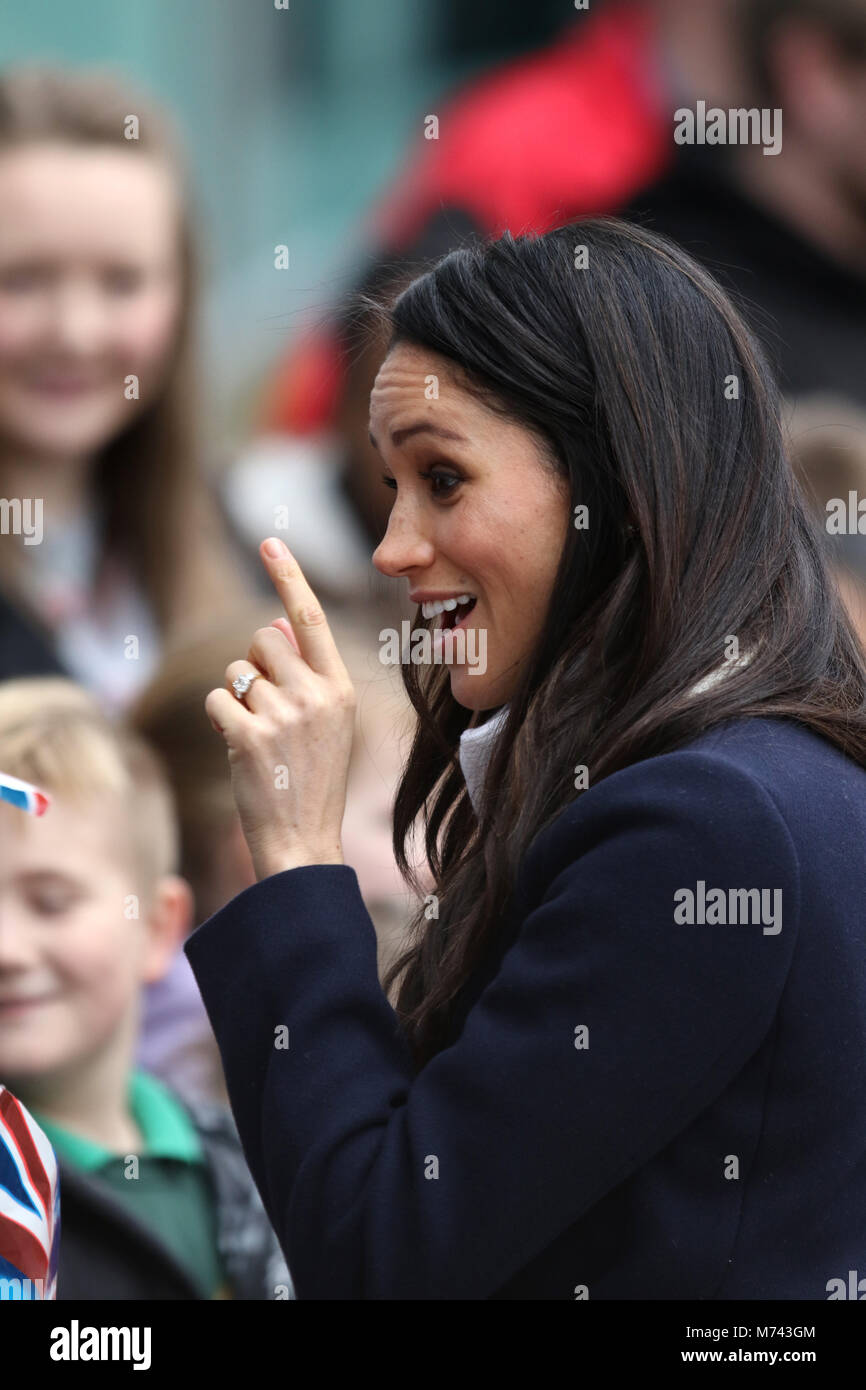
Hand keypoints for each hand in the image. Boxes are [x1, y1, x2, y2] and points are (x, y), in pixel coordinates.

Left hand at [205, 538, 356, 880]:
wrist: (304, 842)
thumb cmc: (311, 781)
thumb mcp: (325, 725)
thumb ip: (304, 675)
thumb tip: (270, 626)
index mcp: (342, 688)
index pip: (310, 618)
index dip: (288, 577)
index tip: (269, 542)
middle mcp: (318, 694)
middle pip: (261, 643)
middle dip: (252, 670)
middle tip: (267, 714)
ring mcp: (284, 714)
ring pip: (235, 673)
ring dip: (236, 701)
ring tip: (260, 741)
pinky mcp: (249, 734)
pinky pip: (217, 700)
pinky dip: (219, 722)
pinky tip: (241, 750)